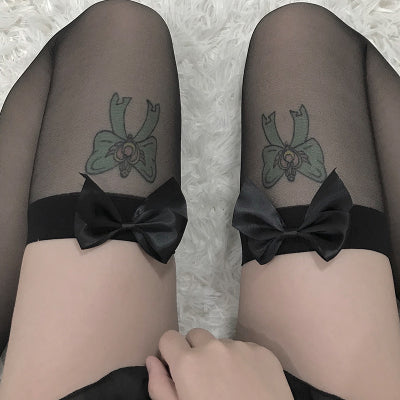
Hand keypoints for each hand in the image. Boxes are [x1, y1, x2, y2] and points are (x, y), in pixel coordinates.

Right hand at [146, 328, 293, 399]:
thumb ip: (160, 386)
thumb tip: (152, 360)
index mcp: (188, 363)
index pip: (169, 337)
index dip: (170, 352)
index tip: (176, 368)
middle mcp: (213, 347)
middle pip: (196, 336)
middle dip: (195, 352)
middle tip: (205, 379)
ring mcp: (240, 347)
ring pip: (221, 343)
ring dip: (220, 357)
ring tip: (231, 385)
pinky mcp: (263, 351)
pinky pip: (245, 348)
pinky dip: (243, 361)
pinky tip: (249, 384)